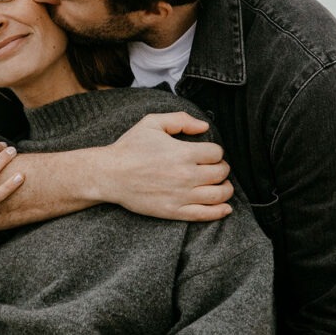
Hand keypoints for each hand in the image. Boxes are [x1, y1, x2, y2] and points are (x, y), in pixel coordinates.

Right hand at [102, 112, 233, 220]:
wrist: (110, 175)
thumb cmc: (129, 148)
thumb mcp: (152, 123)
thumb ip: (180, 120)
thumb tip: (204, 126)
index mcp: (183, 153)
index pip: (216, 153)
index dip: (215, 151)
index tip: (209, 153)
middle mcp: (186, 175)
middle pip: (221, 173)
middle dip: (222, 168)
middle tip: (216, 168)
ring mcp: (181, 195)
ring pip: (219, 194)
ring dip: (226, 189)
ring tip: (222, 185)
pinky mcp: (174, 211)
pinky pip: (204, 214)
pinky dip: (220, 211)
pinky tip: (225, 208)